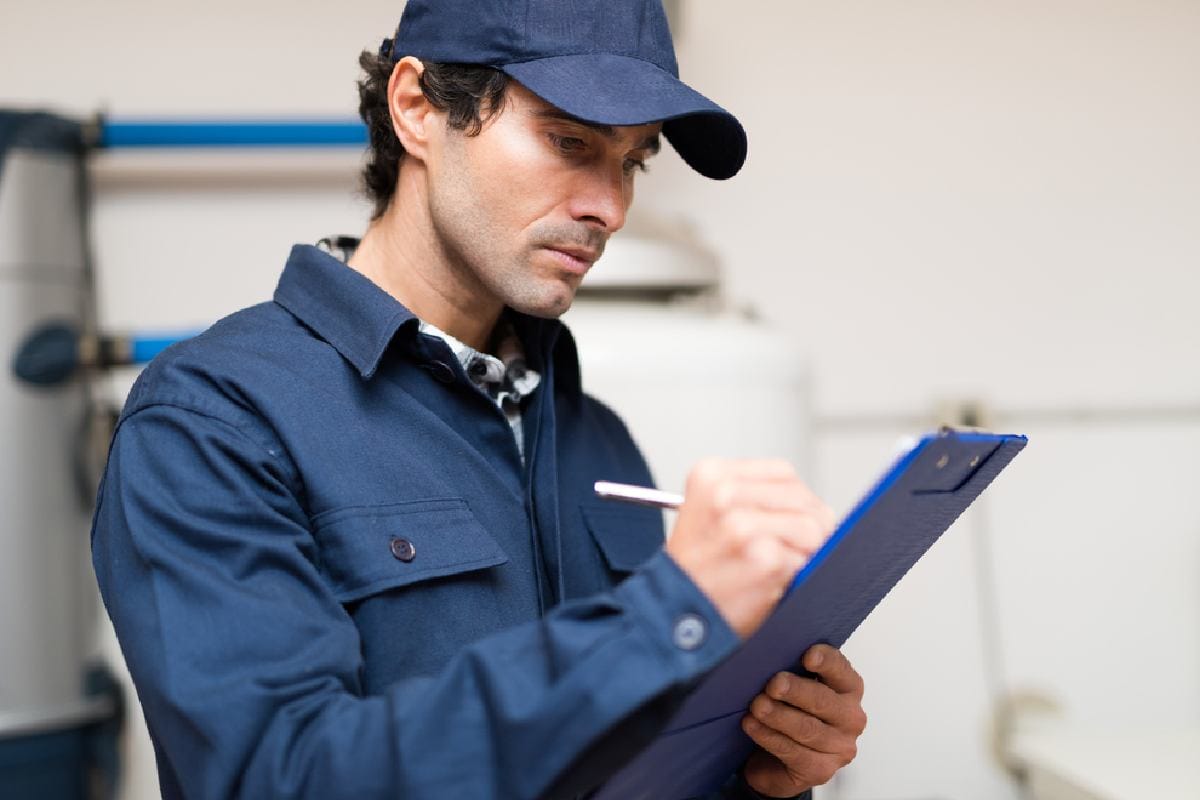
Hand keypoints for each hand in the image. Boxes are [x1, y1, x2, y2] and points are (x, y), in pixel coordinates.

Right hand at [665, 459, 833, 637]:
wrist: (668, 615)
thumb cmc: (693, 570)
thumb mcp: (707, 512)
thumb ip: (751, 497)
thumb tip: (809, 504)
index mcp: (711, 475)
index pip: (783, 473)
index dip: (795, 500)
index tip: (790, 520)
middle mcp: (724, 494)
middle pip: (802, 498)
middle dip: (807, 526)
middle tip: (789, 551)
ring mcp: (743, 526)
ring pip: (811, 528)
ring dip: (804, 553)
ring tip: (775, 568)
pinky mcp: (763, 559)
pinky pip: (805, 561)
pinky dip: (795, 576)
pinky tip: (767, 584)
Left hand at [740, 645, 866, 796]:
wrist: (774, 759)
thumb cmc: (788, 711)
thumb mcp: (792, 685)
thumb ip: (790, 667)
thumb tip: (765, 646)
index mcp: (848, 688)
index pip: (841, 670)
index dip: (826, 661)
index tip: (807, 655)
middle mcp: (850, 717)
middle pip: (824, 701)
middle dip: (796, 691)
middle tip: (773, 684)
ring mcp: (839, 747)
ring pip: (808, 729)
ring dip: (779, 716)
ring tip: (757, 706)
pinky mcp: (821, 771)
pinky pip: (794, 752)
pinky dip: (769, 737)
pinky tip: (752, 725)